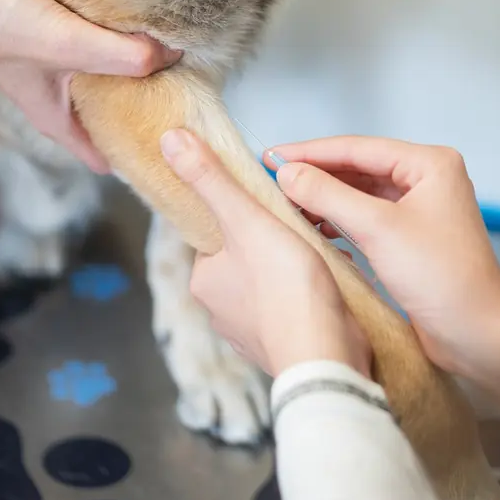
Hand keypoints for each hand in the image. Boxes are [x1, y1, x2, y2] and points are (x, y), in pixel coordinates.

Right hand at [0, 0, 180, 172]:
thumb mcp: (68, 46)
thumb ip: (121, 55)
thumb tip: (172, 54)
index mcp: (60, 119)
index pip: (107, 154)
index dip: (139, 154)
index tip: (176, 145)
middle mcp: (58, 97)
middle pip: (111, 112)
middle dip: (146, 104)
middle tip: (190, 93)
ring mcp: (52, 65)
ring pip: (103, 73)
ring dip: (131, 65)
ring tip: (175, 53)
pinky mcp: (49, 31)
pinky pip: (91, 40)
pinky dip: (111, 35)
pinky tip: (136, 19)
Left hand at [160, 128, 371, 378]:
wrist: (325, 358)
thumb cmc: (288, 292)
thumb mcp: (247, 220)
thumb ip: (211, 180)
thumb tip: (170, 141)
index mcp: (204, 279)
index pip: (217, 230)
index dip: (246, 211)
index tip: (273, 204)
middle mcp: (221, 308)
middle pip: (248, 253)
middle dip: (277, 238)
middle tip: (305, 225)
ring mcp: (252, 329)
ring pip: (273, 280)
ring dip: (297, 265)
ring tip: (322, 251)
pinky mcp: (284, 342)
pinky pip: (294, 304)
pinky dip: (310, 292)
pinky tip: (329, 282)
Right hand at [266, 136, 499, 382]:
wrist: (477, 333)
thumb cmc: (441, 278)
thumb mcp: (378, 230)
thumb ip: (328, 195)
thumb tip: (287, 172)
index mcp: (430, 164)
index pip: (358, 148)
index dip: (310, 152)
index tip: (270, 155)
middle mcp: (427, 179)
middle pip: (358, 168)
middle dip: (316, 175)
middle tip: (271, 178)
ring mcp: (420, 208)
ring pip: (360, 193)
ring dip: (325, 199)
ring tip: (287, 204)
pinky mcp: (411, 237)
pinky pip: (367, 217)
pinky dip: (340, 220)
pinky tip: (316, 227)